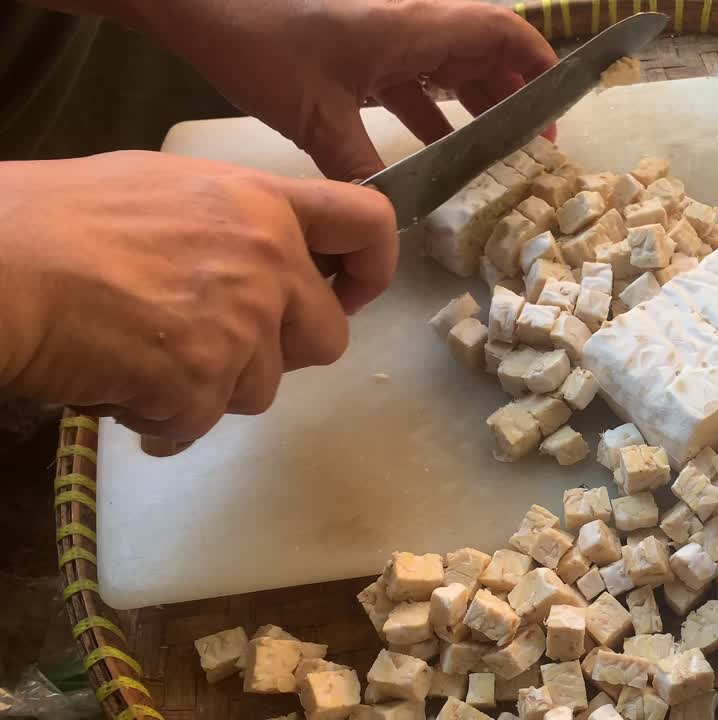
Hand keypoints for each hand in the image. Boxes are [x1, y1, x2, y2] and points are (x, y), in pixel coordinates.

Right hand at [0, 151, 396, 439]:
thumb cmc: (55, 219)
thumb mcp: (162, 189)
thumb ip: (231, 223)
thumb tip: (257, 256)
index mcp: (262, 203)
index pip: (369, 221)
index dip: (374, 266)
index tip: (350, 293)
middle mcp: (268, 261)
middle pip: (328, 338)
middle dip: (278, 353)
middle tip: (217, 345)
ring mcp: (241, 324)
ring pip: (262, 389)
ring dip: (210, 389)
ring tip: (142, 359)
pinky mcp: (204, 380)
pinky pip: (202, 423)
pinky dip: (163, 420)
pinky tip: (119, 389)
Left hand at [138, 0, 557, 180]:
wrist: (200, 8)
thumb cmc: (261, 45)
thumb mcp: (316, 119)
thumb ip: (362, 170)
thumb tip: (392, 219)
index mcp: (414, 28)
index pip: (501, 31)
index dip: (539, 62)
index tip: (562, 101)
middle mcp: (410, 27)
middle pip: (484, 53)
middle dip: (515, 95)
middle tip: (536, 146)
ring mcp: (385, 38)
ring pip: (451, 69)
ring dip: (477, 107)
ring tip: (500, 154)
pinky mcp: (360, 53)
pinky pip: (415, 83)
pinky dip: (434, 114)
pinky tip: (437, 154)